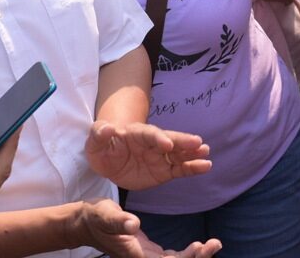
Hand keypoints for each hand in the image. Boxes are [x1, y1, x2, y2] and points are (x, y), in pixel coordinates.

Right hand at [72, 199, 221, 257]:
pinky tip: (199, 246)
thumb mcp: (104, 215)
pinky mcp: (147, 251)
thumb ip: (118, 221)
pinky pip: (170, 257)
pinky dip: (187, 253)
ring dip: (194, 256)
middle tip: (215, 243)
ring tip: (213, 244)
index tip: (200, 246)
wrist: (84, 222)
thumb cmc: (94, 218)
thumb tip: (133, 224)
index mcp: (135, 255)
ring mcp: (145, 256)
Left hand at [84, 121, 210, 190]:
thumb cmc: (102, 148)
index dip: (158, 138)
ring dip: (192, 153)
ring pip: (178, 154)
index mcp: (137, 133)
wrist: (110, 161)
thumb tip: (107, 128)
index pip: (149, 134)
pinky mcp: (164, 171)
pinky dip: (193, 168)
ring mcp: (160, 157)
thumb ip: (99, 134)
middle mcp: (153, 143)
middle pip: (170, 140)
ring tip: (206, 152)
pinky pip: (180, 170)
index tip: (167, 144)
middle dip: (183, 142)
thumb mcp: (94, 143)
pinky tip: (205, 166)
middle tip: (198, 143)